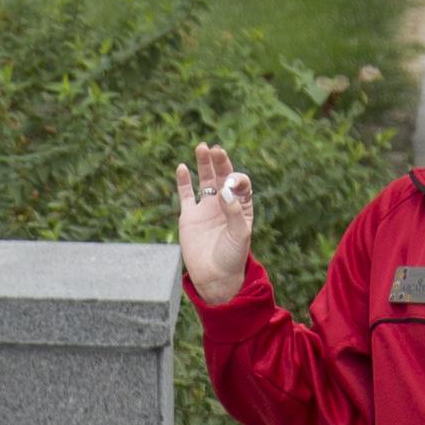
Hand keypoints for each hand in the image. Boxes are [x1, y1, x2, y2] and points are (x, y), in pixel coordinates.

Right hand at [176, 143, 256, 304]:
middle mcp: (224, 204)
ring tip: (201, 147)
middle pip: (222, 176)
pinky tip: (183, 167)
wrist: (214, 277)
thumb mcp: (240, 235)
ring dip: (204, 164)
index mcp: (241, 206)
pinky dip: (183, 180)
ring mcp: (206, 208)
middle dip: (220, 162)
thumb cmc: (232, 257)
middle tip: (215, 149)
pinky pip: (186, 194)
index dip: (236, 178)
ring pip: (205, 180)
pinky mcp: (189, 216)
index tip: (230, 183)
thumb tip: (225, 190)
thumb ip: (234, 211)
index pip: (240, 184)